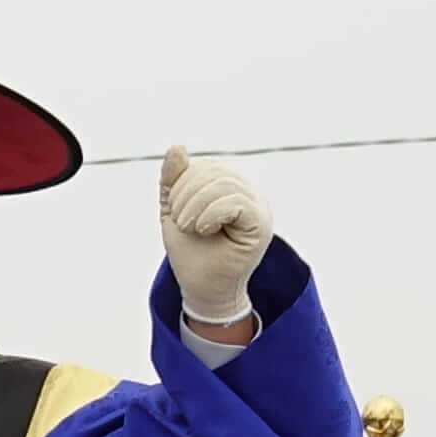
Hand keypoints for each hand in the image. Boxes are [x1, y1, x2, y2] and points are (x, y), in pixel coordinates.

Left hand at [158, 144, 272, 331]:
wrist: (202, 290)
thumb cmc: (192, 254)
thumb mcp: (175, 211)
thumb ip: (174, 180)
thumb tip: (177, 147)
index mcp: (231, 189)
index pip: (206, 167)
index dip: (183, 182)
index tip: (175, 212)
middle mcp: (249, 194)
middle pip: (214, 172)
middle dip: (185, 194)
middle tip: (181, 222)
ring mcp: (258, 207)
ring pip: (224, 184)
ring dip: (194, 205)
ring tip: (189, 227)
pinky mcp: (260, 223)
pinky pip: (236, 201)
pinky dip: (211, 213)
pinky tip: (204, 229)